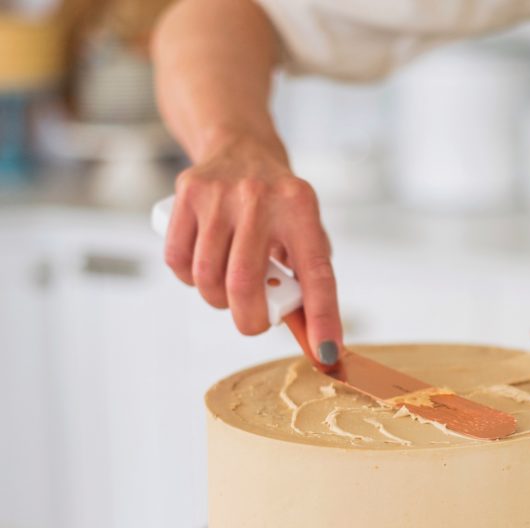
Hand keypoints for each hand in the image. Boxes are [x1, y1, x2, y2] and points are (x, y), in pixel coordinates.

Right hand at [163, 132, 341, 362]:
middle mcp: (260, 198)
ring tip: (227, 288)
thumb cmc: (278, 205)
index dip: (323, 317)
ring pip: (207, 277)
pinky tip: (204, 268)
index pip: (316, 274)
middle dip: (249, 319)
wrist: (241, 146)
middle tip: (253, 323)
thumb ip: (305, 278)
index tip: (326, 354)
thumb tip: (312, 337)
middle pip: (244, 284)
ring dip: (216, 299)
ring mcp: (220, 194)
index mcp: (301, 208)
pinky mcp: (187, 193)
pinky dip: (189, 279)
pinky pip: (178, 260)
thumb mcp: (303, 231)